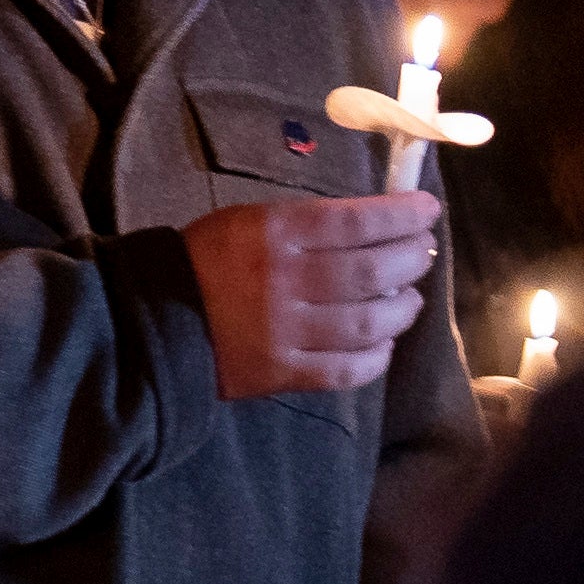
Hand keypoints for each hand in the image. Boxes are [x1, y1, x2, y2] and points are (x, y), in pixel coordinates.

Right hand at [186, 193, 441, 398]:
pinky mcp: (282, 373)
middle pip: (370, 271)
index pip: (355, 221)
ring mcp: (285, 332)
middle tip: (421, 253)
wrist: (155, 320)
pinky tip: (382, 343)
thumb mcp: (250, 221)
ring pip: (366, 323)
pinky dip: (375, 357)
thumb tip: (376, 226)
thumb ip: (309, 224)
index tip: (428, 211)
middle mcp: (284, 281)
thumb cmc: (207, 260)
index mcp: (274, 234)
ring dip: (402, 310)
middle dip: (410, 259)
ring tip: (409, 299)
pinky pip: (345, 369)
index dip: (401, 215)